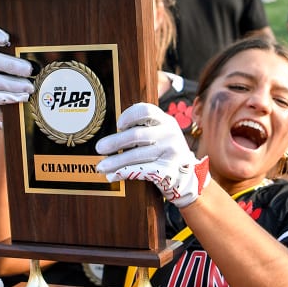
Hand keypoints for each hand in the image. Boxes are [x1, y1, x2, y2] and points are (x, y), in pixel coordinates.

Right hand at [0, 26, 33, 125]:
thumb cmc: (31, 77)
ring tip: (30, 88)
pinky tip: (22, 98)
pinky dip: (8, 98)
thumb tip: (64, 48)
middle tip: (30, 70)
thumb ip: (41, 56)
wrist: (19, 106)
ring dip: (12, 84)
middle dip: (11, 65)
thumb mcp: (35, 65)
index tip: (6, 40)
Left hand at [95, 103, 209, 207]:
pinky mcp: (168, 170)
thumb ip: (143, 127)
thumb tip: (111, 133)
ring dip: (115, 162)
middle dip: (115, 142)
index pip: (146, 110)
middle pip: (137, 135)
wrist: (188, 175)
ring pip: (136, 156)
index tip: (118, 125)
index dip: (129, 116)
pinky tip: (113, 175)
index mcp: (166, 120)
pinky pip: (141, 171)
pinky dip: (123, 173)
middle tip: (99, 148)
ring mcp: (170, 152)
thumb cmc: (166, 150)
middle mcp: (170, 134)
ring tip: (101, 166)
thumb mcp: (162, 133)